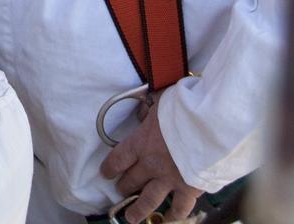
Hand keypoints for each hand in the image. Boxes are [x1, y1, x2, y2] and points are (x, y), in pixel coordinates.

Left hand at [100, 95, 200, 222]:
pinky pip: (178, 208)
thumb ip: (148, 110)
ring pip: (148, 201)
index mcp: (141, 142)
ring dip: (138, 210)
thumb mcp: (158, 101)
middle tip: (121, 191)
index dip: (110, 167)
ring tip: (131, 217)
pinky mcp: (189, 190)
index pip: (118, 158)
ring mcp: (170, 179)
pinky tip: (167, 219)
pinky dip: (172, 216)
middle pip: (132, 180)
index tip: (105, 173)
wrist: (209, 125)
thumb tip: (142, 113)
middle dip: (124, 186)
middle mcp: (151, 164)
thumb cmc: (184, 109)